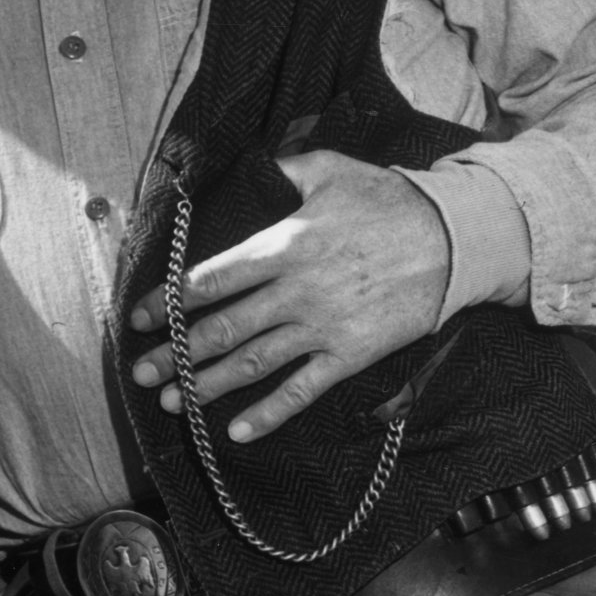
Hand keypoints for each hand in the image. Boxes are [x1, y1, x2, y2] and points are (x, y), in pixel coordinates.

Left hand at [126, 146, 450, 445]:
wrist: (457, 239)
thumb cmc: (391, 200)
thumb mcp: (332, 170)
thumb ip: (285, 169)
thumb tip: (253, 164)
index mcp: (282, 246)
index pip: (208, 279)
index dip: (167, 302)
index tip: (138, 318)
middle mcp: (294, 291)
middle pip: (220, 328)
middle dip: (174, 354)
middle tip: (140, 371)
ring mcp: (322, 326)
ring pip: (252, 362)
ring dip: (207, 385)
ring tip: (171, 401)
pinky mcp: (351, 353)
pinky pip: (302, 389)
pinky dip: (269, 413)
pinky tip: (237, 431)